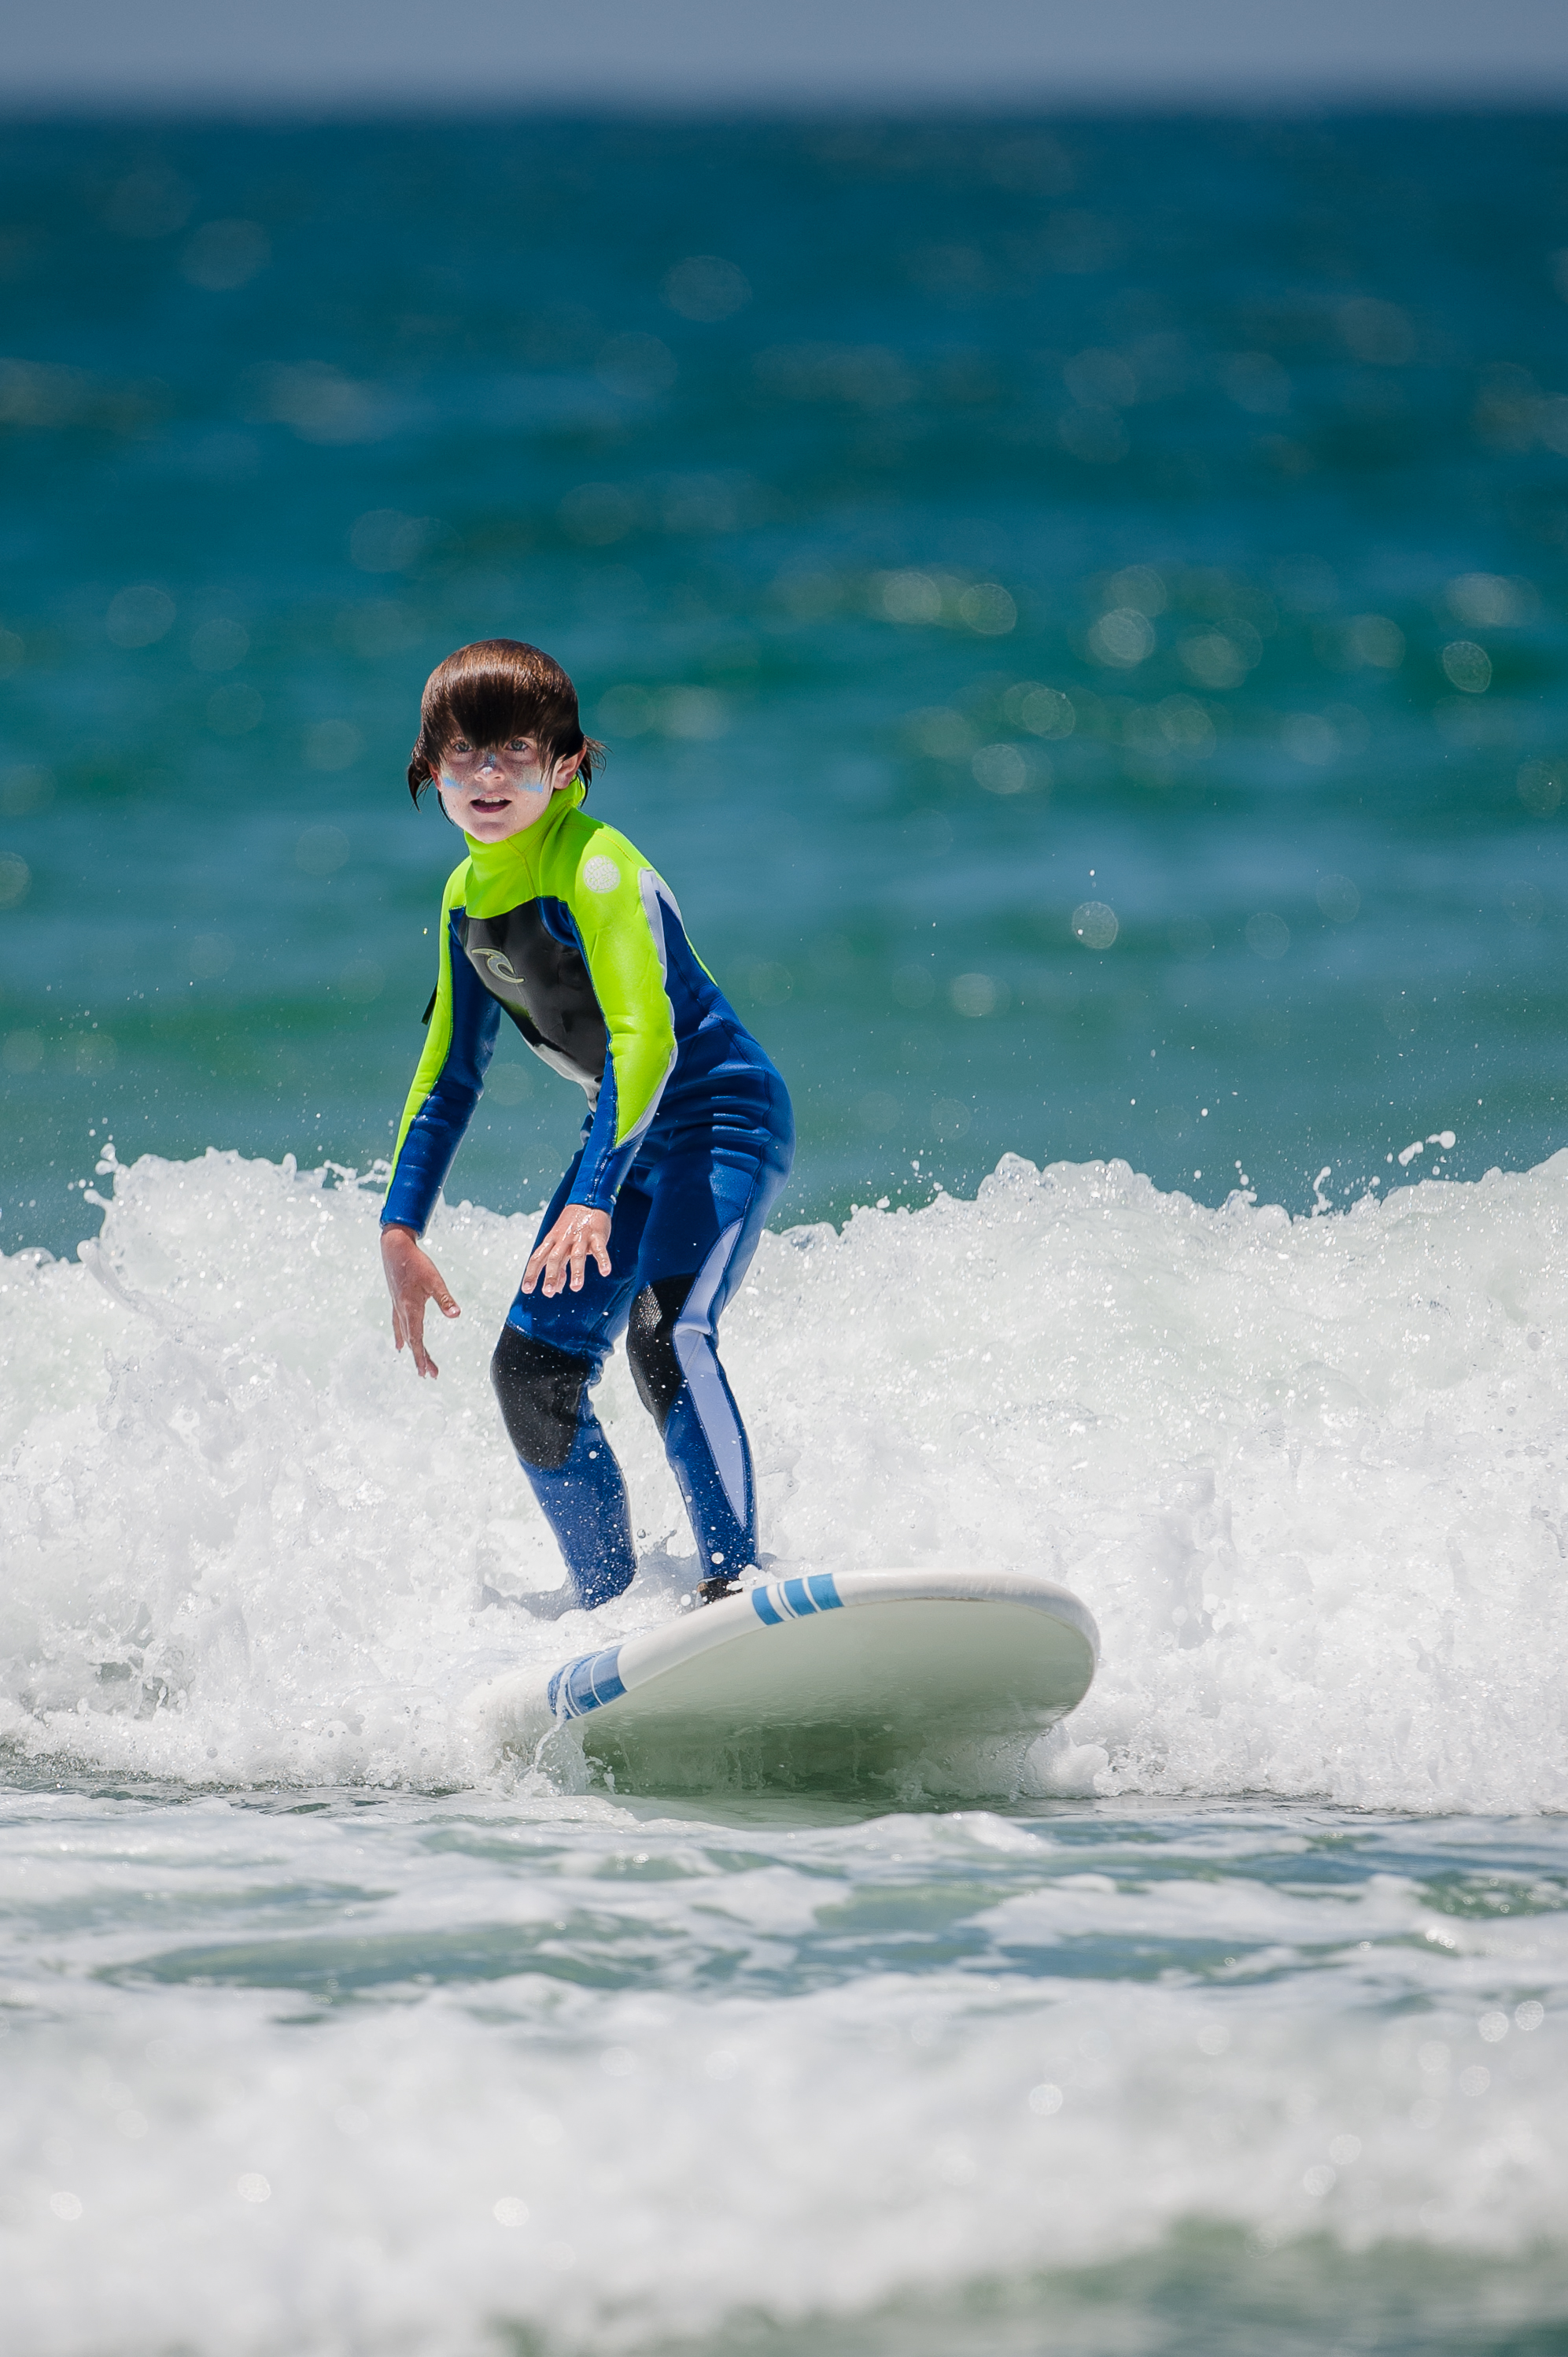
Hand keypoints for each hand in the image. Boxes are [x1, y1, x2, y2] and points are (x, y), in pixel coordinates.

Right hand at [381, 1224, 459, 1377]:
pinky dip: (400, 1336)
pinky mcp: (396, 1300)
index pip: (417, 1339)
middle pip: (412, 1340)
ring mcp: (397, 1306)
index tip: (427, 1373)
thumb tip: (456, 1315)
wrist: (394, 1247)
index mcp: (411, 1308)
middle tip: (429, 1374)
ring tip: (418, 1364)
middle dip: (420, 1358)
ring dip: (413, 1350)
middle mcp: (402, 1311)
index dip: (422, 1357)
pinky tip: (399, 1344)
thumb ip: (445, 1298)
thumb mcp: (434, 1280)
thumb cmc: (416, 1262)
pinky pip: (398, 1324)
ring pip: (405, 1334)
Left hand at [522, 1205, 611, 1297]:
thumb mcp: (560, 1244)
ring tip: (576, 1287)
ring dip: (576, 1272)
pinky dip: (603, 1260)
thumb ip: (558, 1266)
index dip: (531, 1273)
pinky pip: (599, 1249)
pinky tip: (605, 1272)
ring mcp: (580, 1237)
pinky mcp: (597, 1236)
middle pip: (554, 1258)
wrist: (587, 1202)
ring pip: (577, 1255)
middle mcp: (563, 1239)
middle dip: (551, 1275)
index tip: (527, 1289)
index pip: (538, 1258)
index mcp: (552, 1241)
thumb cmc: (571, 1227)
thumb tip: (556, 1288)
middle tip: (548, 1292)